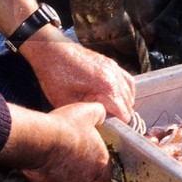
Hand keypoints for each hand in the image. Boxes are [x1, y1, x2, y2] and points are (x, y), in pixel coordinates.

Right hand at [7, 102, 113, 181]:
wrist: (41, 140)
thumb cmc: (66, 127)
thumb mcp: (88, 111)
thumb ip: (99, 114)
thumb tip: (101, 116)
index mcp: (100, 163)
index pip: (104, 176)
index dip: (98, 169)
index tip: (90, 160)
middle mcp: (86, 178)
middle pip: (85, 179)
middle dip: (79, 169)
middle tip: (70, 154)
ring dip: (63, 173)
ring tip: (55, 156)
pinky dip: (48, 176)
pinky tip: (44, 163)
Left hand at [19, 29, 135, 122]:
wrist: (51, 50)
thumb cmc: (56, 75)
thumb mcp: (68, 102)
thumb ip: (88, 113)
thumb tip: (98, 122)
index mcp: (106, 88)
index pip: (124, 114)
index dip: (119, 126)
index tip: (111, 131)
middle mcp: (115, 77)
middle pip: (129, 104)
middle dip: (122, 116)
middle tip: (110, 124)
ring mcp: (114, 68)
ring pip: (130, 92)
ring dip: (125, 103)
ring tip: (113, 113)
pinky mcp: (110, 63)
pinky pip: (127, 80)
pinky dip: (125, 90)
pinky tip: (117, 97)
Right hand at [54, 0, 154, 73]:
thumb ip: (146, 21)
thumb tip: (150, 39)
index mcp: (115, 25)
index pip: (130, 49)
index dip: (140, 51)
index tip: (145, 51)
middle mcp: (97, 31)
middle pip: (115, 54)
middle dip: (126, 53)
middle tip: (135, 52)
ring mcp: (84, 28)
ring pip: (101, 50)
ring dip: (112, 51)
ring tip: (122, 49)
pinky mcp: (77, 23)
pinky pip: (91, 42)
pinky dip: (100, 43)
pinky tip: (108, 39)